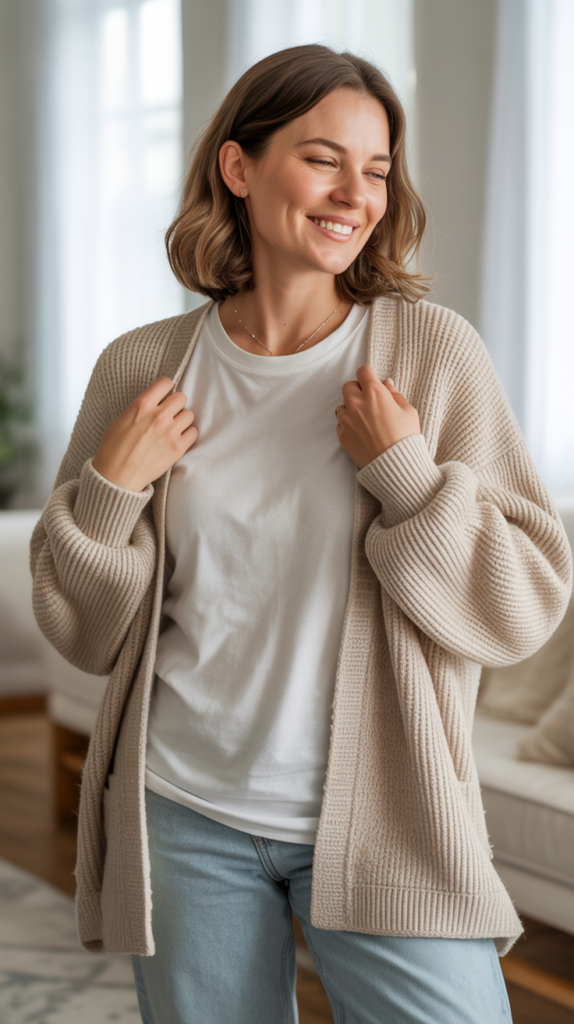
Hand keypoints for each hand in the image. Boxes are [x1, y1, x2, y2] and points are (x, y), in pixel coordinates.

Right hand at [92, 377, 197, 491]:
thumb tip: (155, 402)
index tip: (164, 395)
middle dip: (174, 405)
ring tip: (171, 428)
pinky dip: (187, 434)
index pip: (166, 383)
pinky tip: (177, 439)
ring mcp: (170, 432)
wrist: (117, 477)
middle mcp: (159, 416)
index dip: (165, 389)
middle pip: (181, 397)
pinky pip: (193, 432)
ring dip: (182, 420)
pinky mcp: (178, 448)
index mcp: (142, 405)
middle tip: (167, 414)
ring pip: (189, 414)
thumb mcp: (121, 419)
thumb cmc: (114, 449)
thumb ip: (141, 407)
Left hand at [336, 365, 420, 468]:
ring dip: (352, 409)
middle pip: (348, 386)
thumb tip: (386, 384)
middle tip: (369, 400)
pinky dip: (349, 425)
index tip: (372, 380)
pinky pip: (341, 424)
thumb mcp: (408, 411)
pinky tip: (362, 433)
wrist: (396, 466)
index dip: (368, 375)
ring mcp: (347, 420)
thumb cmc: (406, 438)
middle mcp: (357, 404)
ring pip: (342, 406)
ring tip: (366, 420)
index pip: (363, 371)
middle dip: (357, 390)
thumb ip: (395, 394)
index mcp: (375, 393)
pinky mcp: (342, 436)